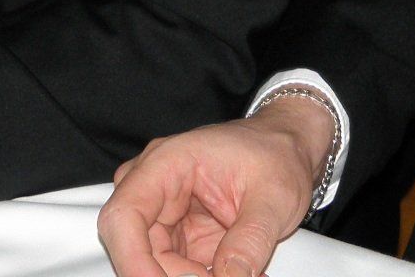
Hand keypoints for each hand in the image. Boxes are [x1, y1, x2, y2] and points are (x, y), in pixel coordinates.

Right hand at [97, 98, 333, 276]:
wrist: (289, 149)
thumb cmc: (277, 154)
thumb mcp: (275, 197)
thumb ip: (251, 240)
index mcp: (169, 162)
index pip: (125, 215)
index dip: (132, 258)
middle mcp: (158, 186)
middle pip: (136, 246)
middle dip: (169, 275)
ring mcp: (166, 212)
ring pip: (154, 263)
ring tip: (232, 272)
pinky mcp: (179, 234)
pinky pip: (173, 268)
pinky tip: (228, 272)